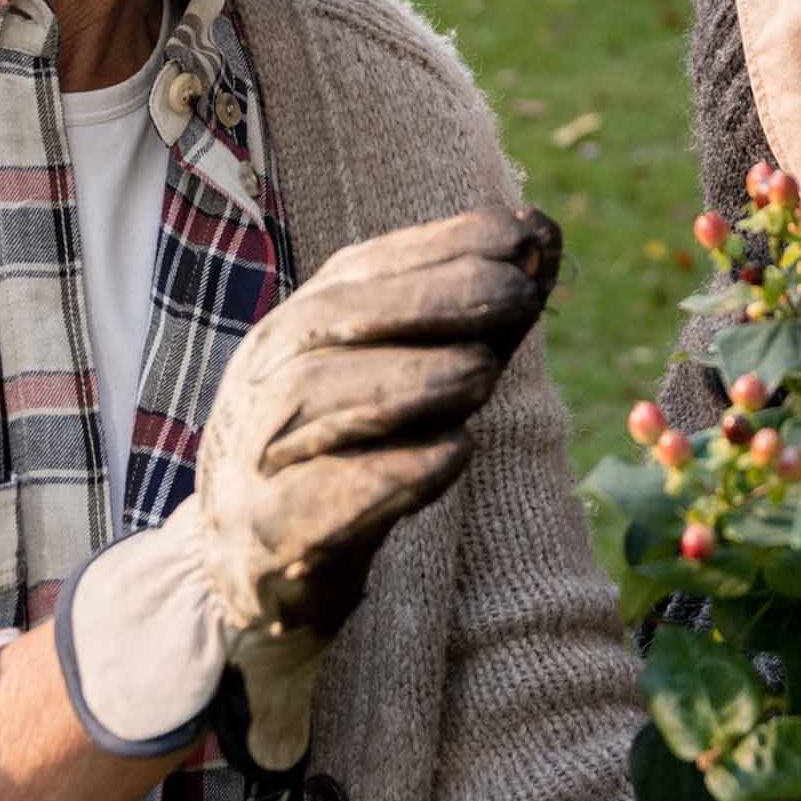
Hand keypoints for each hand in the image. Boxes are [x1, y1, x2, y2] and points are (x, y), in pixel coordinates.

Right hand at [56, 206, 560, 768]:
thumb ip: (472, 316)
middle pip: (331, 320)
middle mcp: (265, 378)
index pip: (361, 269)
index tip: (522, 235)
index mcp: (298, 328)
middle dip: (431, 298)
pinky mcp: (268, 533)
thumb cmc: (354, 453)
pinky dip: (389, 474)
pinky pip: (318, 498)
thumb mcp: (412, 375)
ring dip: (409, 378)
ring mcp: (256, 454)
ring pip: (314, 396)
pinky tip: (454, 454)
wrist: (258, 566)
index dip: (442, 246)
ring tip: (485, 375)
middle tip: (518, 295)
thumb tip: (544, 235)